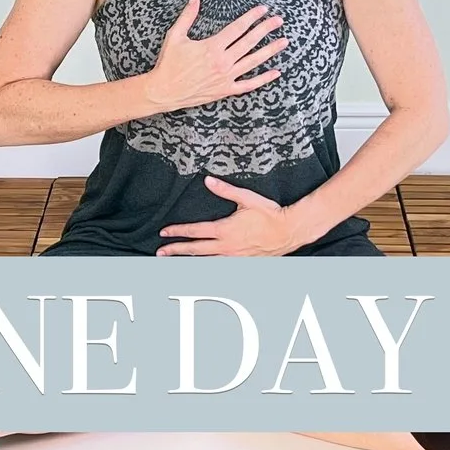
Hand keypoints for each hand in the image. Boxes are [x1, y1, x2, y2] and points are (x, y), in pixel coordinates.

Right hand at [139, 0, 287, 113]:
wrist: (164, 90)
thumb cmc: (168, 63)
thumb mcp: (175, 36)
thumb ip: (187, 16)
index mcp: (212, 47)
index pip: (238, 28)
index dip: (252, 17)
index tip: (263, 9)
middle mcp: (222, 62)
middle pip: (250, 42)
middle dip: (266, 29)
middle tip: (279, 20)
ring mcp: (226, 77)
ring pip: (253, 62)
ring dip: (270, 51)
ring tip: (284, 41)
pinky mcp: (225, 90)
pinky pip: (248, 85)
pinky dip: (263, 79)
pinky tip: (275, 72)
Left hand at [158, 176, 304, 255]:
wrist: (288, 231)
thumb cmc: (269, 214)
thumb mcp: (246, 198)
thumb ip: (225, 190)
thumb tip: (208, 181)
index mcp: (224, 229)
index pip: (195, 231)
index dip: (177, 232)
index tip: (164, 232)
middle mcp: (226, 246)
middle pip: (195, 250)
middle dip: (176, 251)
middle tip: (160, 253)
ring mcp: (234, 257)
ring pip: (206, 261)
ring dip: (189, 261)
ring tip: (175, 263)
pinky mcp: (242, 262)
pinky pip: (220, 266)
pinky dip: (208, 268)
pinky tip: (202, 268)